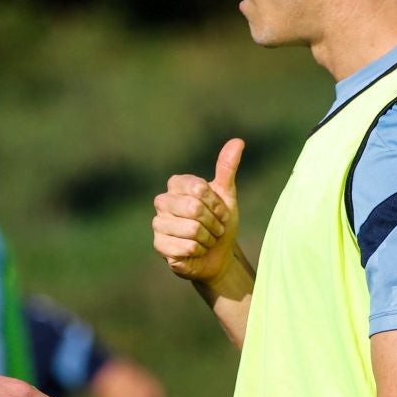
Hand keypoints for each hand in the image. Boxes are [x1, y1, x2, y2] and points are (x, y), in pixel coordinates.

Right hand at [153, 138, 243, 285]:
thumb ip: (227, 168)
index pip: (198, 188)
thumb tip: (238, 141)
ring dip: (208, 238)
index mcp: (176, 184)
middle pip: (194, 208)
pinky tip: (196, 250)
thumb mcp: (227, 195)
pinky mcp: (159, 245)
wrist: (217, 255)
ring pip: (192, 229)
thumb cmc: (220, 222)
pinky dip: (199, 251)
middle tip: (215, 228)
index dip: (216, 204)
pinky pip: (186, 247)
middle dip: (213, 223)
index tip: (221, 212)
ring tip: (205, 239)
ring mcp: (158, 223)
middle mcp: (162, 201)